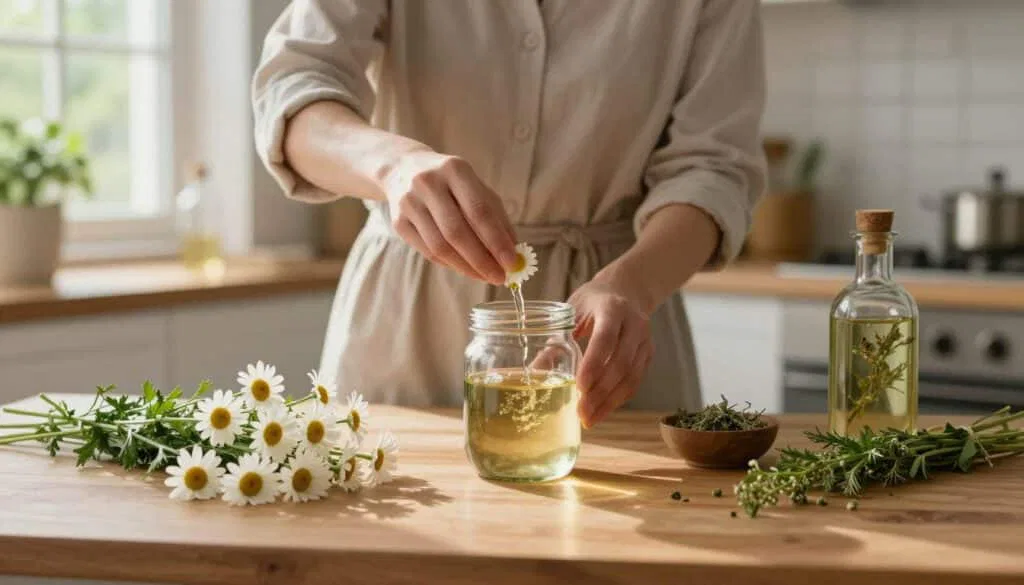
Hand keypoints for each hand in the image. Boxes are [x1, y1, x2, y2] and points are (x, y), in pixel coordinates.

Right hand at [382, 150, 516, 283]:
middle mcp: (428, 183)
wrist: (402, 168)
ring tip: (485, 276)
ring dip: (466, 267)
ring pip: (440, 246)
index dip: (496, 240)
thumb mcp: (476, 187)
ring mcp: (409, 202)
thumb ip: (496, 216)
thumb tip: (513, 251)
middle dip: (481, 260)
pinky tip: (465, 268)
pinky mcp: (398, 221)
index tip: (512, 263)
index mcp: (455, 170)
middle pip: (457, 232)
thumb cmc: (450, 182)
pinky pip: (427, 251)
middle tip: (499, 277)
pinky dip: (450, 264)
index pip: (479, 211)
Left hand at [569, 281, 653, 427]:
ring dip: (610, 401)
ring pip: (631, 377)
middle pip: (621, 362)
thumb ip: (556, 339)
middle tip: (581, 411)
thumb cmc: (591, 303)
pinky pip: (635, 382)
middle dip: (601, 391)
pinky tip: (602, 411)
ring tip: (589, 418)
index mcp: (612, 308)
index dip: (594, 363)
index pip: (606, 338)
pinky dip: (618, 399)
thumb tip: (533, 372)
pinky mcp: (648, 355)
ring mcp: (644, 341)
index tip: (579, 386)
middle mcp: (634, 324)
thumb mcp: (572, 311)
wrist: (625, 291)